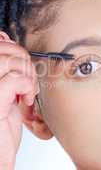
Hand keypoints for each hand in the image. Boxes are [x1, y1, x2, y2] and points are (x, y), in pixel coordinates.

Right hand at [0, 36, 38, 169]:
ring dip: (27, 75)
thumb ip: (8, 70)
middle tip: (29, 79)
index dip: (11, 46)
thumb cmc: (2, 123)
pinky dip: (27, 87)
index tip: (21, 60)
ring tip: (28, 91)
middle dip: (24, 61)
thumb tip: (12, 47)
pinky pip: (15, 80)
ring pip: (9, 62)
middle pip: (4, 49)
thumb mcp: (6, 90)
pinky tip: (26, 100)